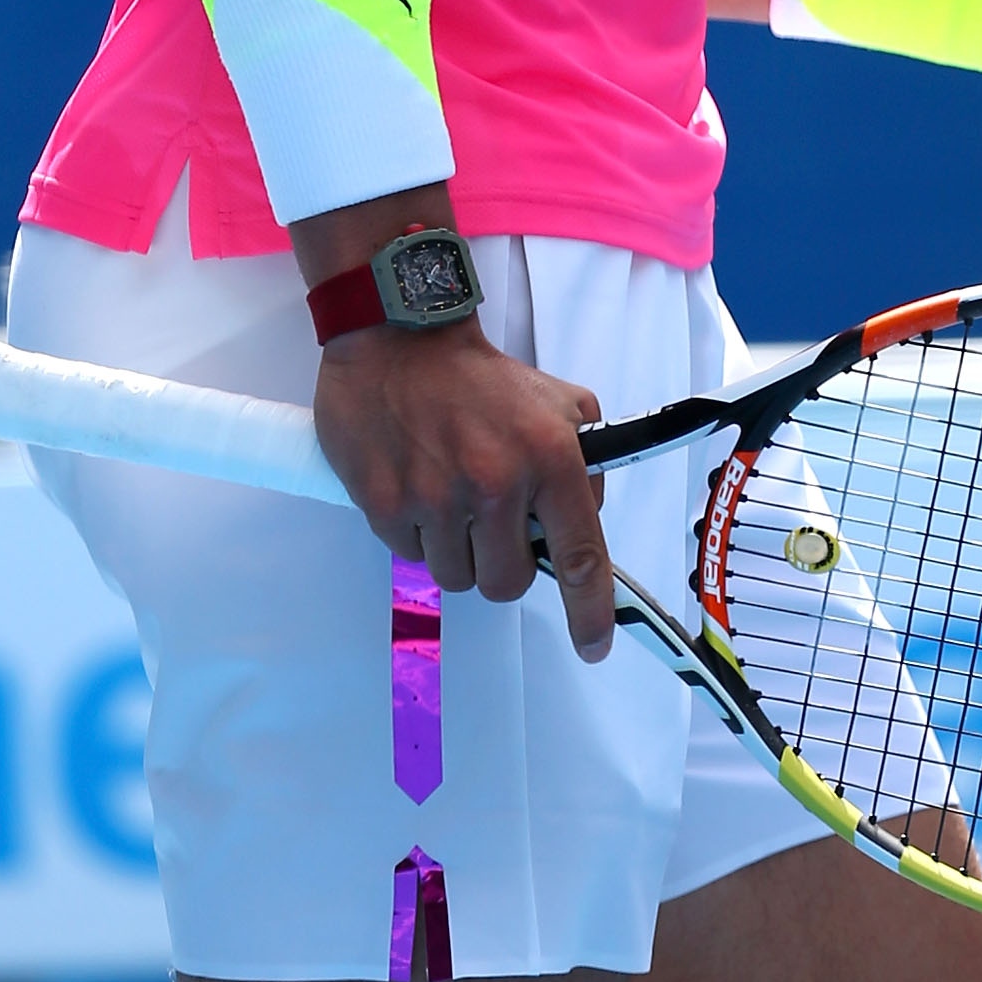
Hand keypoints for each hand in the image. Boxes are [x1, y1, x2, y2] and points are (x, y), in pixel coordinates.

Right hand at [312, 317, 616, 661]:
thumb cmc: (480, 376)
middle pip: (507, 582)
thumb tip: (583, 522)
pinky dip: (417, 532)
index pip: (580, 555)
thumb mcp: (558, 403)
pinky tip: (416, 483)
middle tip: (489, 523)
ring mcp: (438, 497)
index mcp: (550, 457)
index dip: (591, 612)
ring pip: (456, 576)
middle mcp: (497, 482)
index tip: (594, 646)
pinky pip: (410, 555)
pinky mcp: (387, 504)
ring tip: (448, 492)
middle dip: (501, 563)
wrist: (399, 336)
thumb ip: (584, 462)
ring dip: (456, 548)